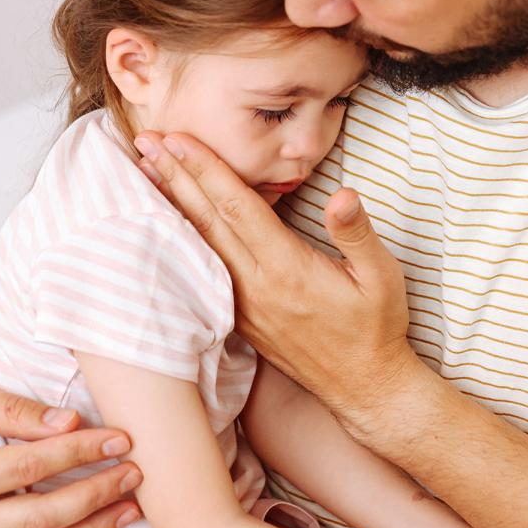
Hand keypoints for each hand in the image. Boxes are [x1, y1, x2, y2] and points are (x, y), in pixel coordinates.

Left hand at [135, 131, 422, 416]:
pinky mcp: (241, 319)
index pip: (237, 206)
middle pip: (206, 220)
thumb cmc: (376, 327)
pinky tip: (173, 222)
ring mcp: (244, 305)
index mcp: (287, 268)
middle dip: (174, 176)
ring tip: (147, 172)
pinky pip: (205, 271)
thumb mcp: (382, 276)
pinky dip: (185, 239)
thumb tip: (344, 195)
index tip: (178, 139)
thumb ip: (357, 233)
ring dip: (172, 205)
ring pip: (200, 245)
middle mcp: (257, 286)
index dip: (205, 169)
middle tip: (145, 141)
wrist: (364, 387)